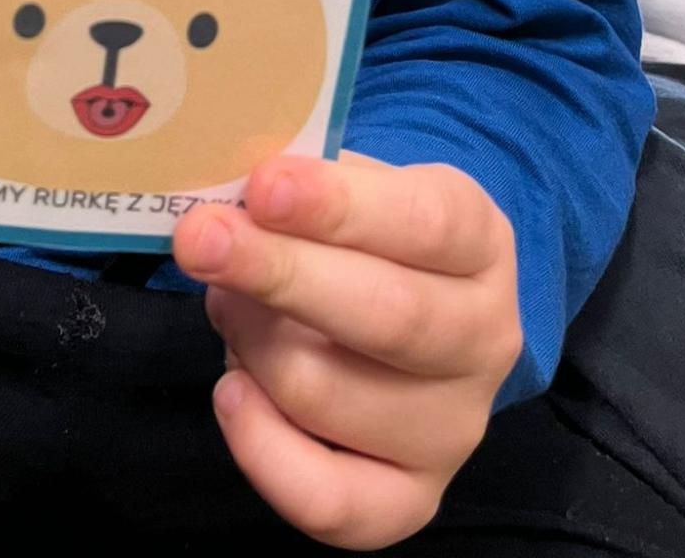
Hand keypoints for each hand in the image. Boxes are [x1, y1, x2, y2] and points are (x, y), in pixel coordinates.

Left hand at [174, 153, 521, 549]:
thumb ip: (303, 185)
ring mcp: (453, 429)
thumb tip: (228, 195)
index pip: (424, 222)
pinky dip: (260, 445)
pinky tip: (232, 390)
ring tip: (225, 303)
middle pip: (388, 316)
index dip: (338, 206)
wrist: (414, 309)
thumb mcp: (353, 186)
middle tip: (200, 239)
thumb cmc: (367, 234)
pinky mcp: (411, 499)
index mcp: (481, 241)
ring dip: (252, 342)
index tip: (264, 187)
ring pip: (329, 396)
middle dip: (280, 274)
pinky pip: (326, 499)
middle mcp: (484, 339)